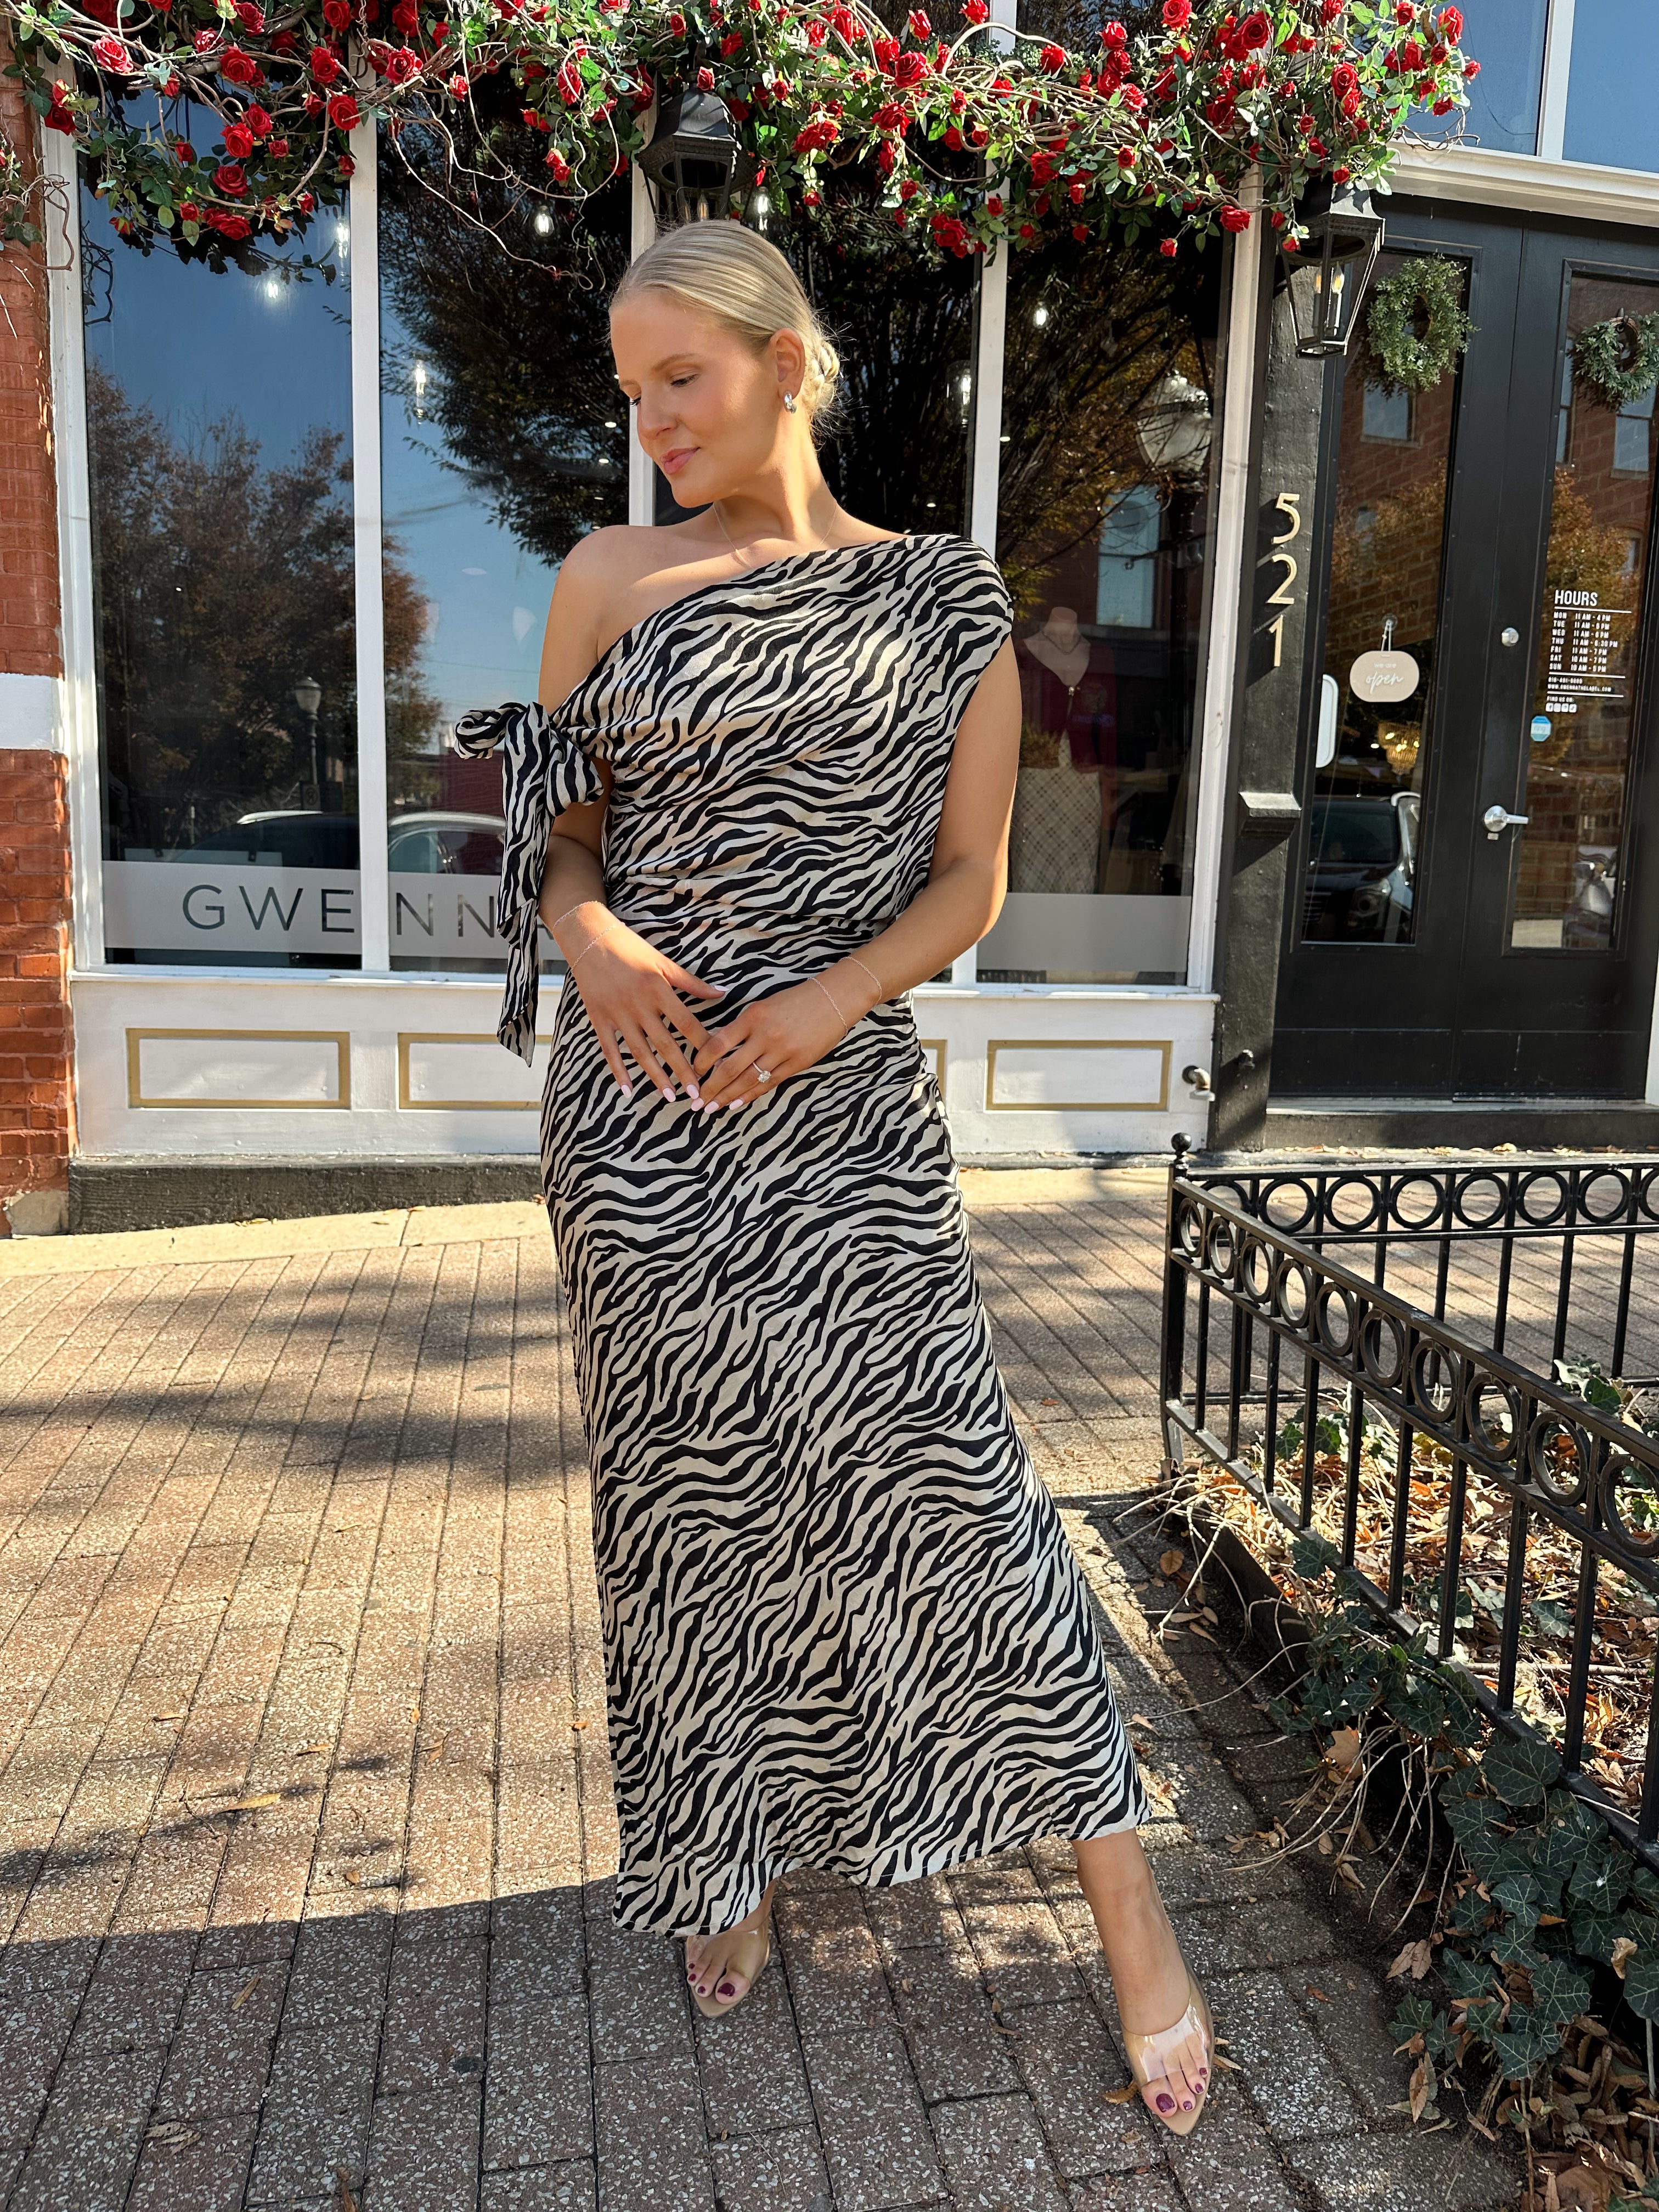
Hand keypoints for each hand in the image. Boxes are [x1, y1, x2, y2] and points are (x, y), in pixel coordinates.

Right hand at [558, 908, 723, 1099]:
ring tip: (670, 1096)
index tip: (716, 1063)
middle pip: (665, 1043)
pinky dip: (618, 1071)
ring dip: (655, 1076)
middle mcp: (638, 1004)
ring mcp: (617, 1013)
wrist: (590, 939)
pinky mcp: (598, 1019)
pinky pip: (609, 1050)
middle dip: (682, 1070)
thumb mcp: (664, 962)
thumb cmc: (632, 949)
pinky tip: (628, 1090)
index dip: (702, 1044)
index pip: (686, 1023)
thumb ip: (692, 983)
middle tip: (697, 1093)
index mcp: (658, 988)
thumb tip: (723, 993)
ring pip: (639, 1052)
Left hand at [690, 973, 866, 1110]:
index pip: (718, 1044)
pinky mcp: (797, 1064)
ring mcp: (783, 1052)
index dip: (701, 1061)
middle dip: (710, 1088)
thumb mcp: (763, 1005)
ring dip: (726, 1097)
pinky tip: (735, 1104)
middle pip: (729, 1068)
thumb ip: (742, 1026)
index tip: (693, 1071)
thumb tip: (716, 1049)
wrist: (834, 1000)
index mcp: (753, 1016)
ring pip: (747, 1081)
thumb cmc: (795, 1000)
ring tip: (711, 1108)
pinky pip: (768, 1084)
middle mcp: (766, 1036)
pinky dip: (750, 1096)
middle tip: (696, 1102)